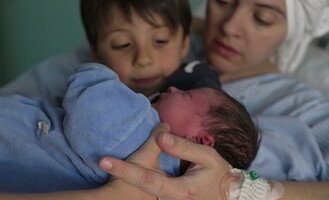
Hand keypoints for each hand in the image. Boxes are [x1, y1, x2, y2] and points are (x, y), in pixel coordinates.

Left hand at [100, 124, 232, 199]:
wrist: (227, 196)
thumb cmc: (218, 174)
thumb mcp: (206, 156)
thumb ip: (183, 146)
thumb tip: (160, 135)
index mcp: (180, 191)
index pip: (146, 179)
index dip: (124, 170)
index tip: (104, 161)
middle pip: (139, 187)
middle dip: (119, 174)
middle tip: (102, 161)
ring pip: (143, 192)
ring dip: (128, 179)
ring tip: (113, 165)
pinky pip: (150, 192)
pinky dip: (139, 182)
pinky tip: (130, 173)